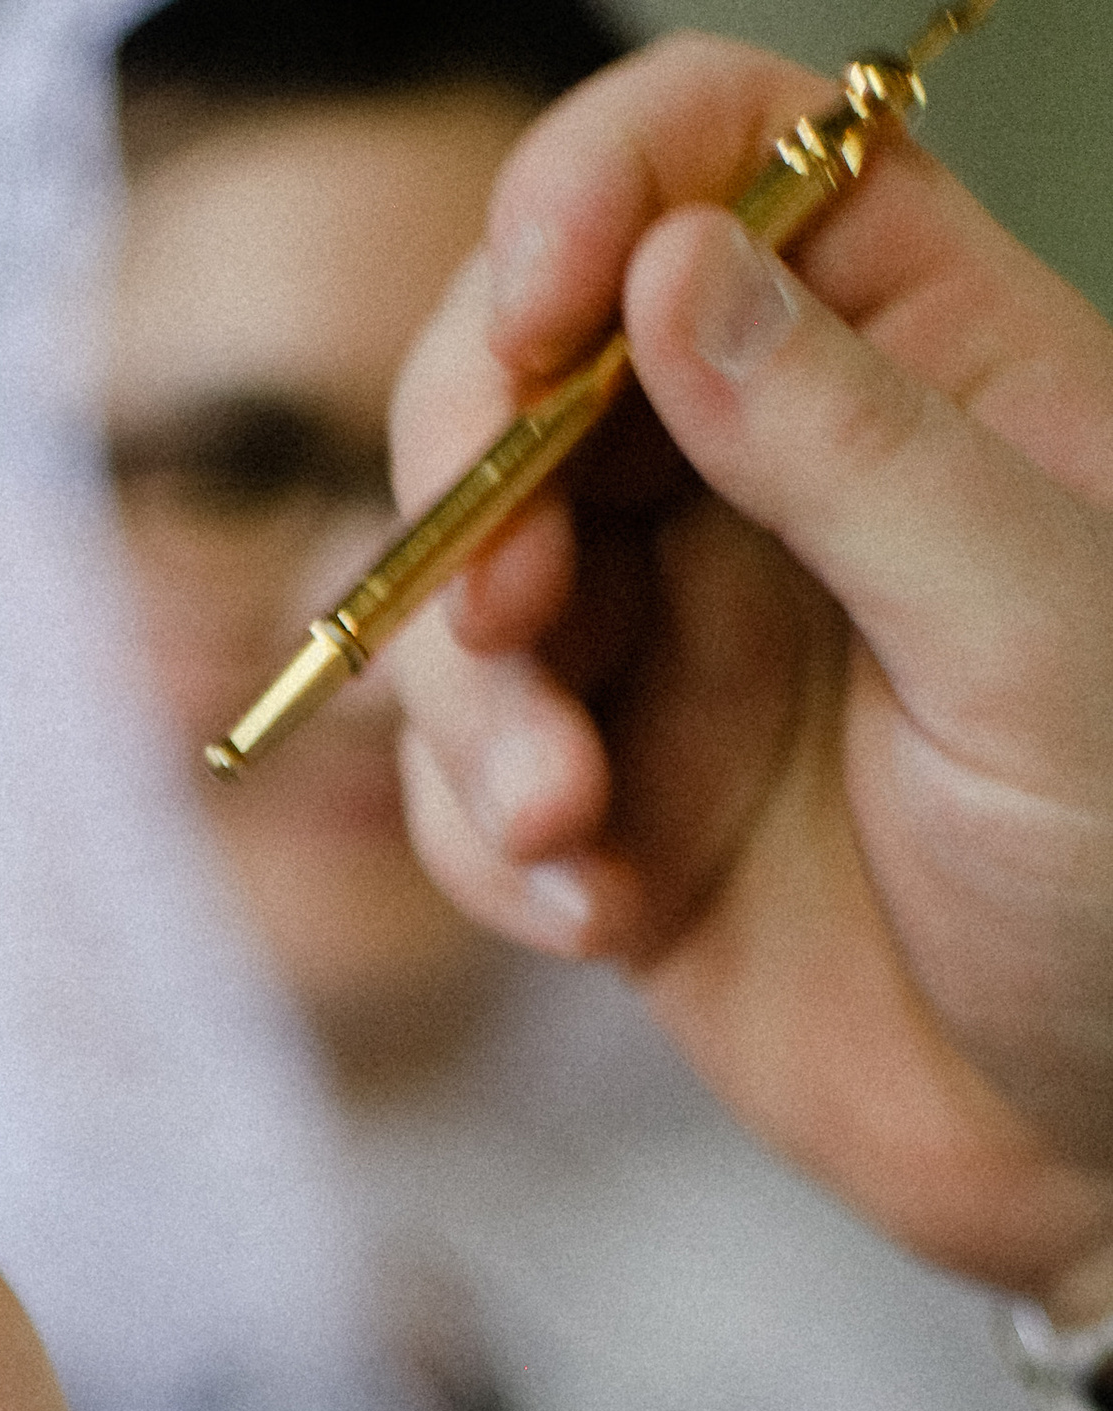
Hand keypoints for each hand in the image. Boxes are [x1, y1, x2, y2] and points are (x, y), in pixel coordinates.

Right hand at [386, 34, 1112, 1314]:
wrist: (1103, 1153)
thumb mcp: (1028, 631)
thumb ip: (850, 445)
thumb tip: (676, 271)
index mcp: (916, 364)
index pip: (722, 161)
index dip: (596, 189)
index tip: (532, 309)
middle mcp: (770, 482)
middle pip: (520, 378)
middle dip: (473, 500)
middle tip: (504, 620)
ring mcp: (676, 649)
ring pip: (459, 595)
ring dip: (469, 713)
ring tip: (559, 822)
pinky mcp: (611, 817)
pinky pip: (463, 786)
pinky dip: (490, 848)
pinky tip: (597, 916)